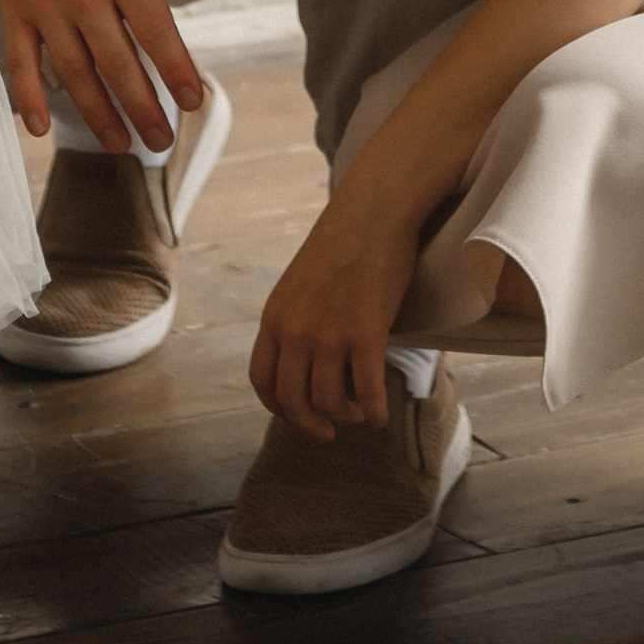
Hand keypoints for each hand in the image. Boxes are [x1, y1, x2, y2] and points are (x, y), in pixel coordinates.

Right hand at [0, 0, 226, 145]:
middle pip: (119, 62)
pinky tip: (41, 128)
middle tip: (161, 143)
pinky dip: (28, 94)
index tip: (194, 102)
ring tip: (120, 145)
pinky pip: (20, 58)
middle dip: (143, 107)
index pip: (156, 29)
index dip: (176, 69)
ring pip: (75, 71)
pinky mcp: (12, 2)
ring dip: (97, 113)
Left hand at [250, 189, 424, 441]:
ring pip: (330, 401)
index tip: (297, 415)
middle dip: (311, 423)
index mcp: (274, 317)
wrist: (372, 212)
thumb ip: (296, 319)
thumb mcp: (300, 283)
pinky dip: (374, 413)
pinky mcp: (366, 333)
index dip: (278, 407)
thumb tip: (306, 359)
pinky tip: (380, 417)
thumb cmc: (342, 244)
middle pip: (293, 400)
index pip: (262, 381)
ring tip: (359, 413)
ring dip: (346, 416)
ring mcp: (329, 334)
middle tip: (329, 431)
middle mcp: (295, 330)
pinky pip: (368, 391)